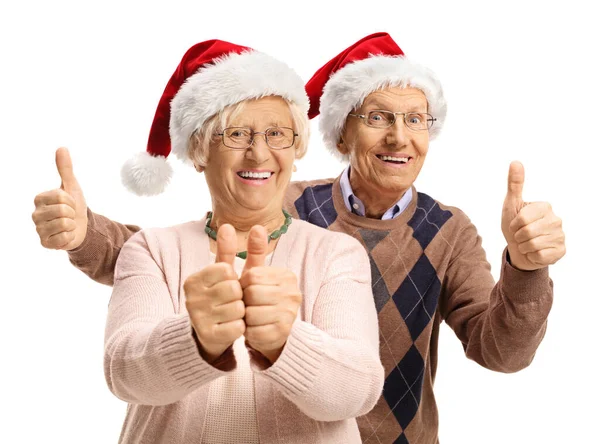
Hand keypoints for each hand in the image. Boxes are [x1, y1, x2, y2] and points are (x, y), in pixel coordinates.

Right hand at [31, 148, 87, 249]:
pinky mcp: (45, 243)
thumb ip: (65, 169)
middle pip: (62, 211)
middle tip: (70, 215)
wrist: (81, 226)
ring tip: (68, 224)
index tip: (70, 203)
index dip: (71, 201)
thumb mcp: (71, 186)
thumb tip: (62, 148)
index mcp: (39, 199)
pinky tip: (66, 235)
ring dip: (72, 224)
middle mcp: (35, 214)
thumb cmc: (74, 205)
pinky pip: (63, 238)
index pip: (61, 197)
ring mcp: (39, 230)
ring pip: (63, 224)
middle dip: (72, 213)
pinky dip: (70, 236)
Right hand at [184, 224, 244, 362]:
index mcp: (194, 280)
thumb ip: (226, 250)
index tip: (227, 285)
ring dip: (240, 312)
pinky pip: (238, 327)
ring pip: (238, 308)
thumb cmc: (218, 298)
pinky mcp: (208, 336)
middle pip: (234, 289)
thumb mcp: (222, 274)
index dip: (233, 278)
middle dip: (239, 296)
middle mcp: (192, 298)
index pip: (226, 269)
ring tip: (230, 314)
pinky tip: (231, 326)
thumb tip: (227, 224)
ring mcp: (198, 318)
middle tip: (230, 302)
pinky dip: (240, 327)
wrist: (206, 335)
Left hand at [240, 226, 301, 363]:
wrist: (275, 332)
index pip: (252, 275)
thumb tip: (257, 226)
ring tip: (252, 318)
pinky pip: (254, 331)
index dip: (243, 285)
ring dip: (245, 318)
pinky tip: (255, 329)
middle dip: (244, 302)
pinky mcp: (283, 333)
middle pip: (251, 294)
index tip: (247, 291)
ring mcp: (290, 313)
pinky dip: (249, 333)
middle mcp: (292, 293)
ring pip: (251, 313)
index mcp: (287, 276)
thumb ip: (256, 251)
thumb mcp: (257, 275)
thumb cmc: (262, 300)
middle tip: (248, 306)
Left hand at [501, 161, 565, 270]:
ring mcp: (560, 236)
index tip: (516, 224)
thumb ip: (514, 184)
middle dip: (518, 236)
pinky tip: (535, 252)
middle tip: (521, 235)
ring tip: (527, 243)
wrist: (519, 249)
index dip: (514, 225)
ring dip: (524, 247)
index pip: (522, 219)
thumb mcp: (511, 204)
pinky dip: (532, 256)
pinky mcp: (561, 251)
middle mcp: (556, 219)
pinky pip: (540, 256)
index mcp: (545, 206)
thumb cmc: (514, 225)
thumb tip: (515, 162)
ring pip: (533, 245)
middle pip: (527, 232)